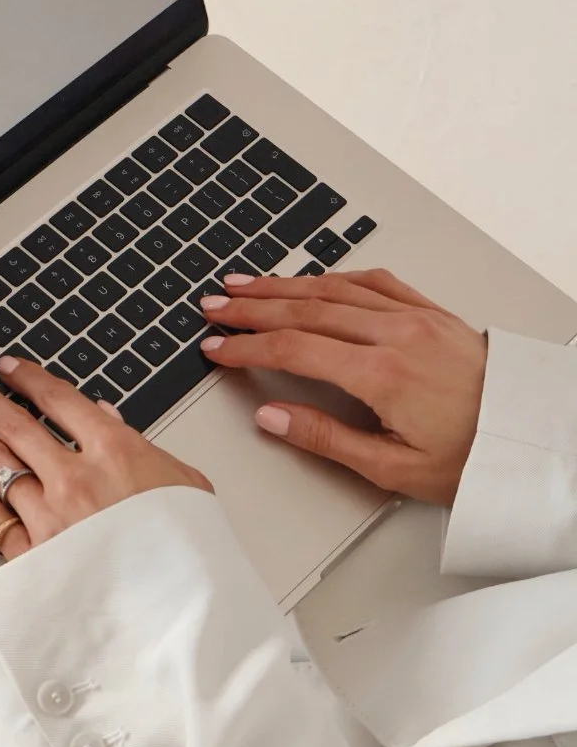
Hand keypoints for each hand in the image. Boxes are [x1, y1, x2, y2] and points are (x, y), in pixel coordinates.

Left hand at [0, 356, 212, 559]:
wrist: (179, 613)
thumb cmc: (188, 553)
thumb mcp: (182, 484)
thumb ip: (139, 446)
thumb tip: (104, 415)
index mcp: (116, 452)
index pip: (60, 402)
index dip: (28, 380)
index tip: (7, 369)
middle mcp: (74, 479)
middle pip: (15, 425)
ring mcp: (47, 517)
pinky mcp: (29, 555)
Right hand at [197, 269, 486, 505]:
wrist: (531, 438)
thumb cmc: (473, 457)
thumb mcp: (394, 468)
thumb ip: (326, 438)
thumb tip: (272, 417)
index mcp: (382, 374)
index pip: (293, 350)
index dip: (247, 347)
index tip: (217, 348)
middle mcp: (397, 335)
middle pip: (306, 309)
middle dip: (253, 307)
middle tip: (216, 305)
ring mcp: (417, 317)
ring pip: (335, 288)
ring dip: (285, 285)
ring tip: (247, 285)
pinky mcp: (434, 312)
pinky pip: (375, 282)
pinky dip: (335, 278)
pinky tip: (314, 280)